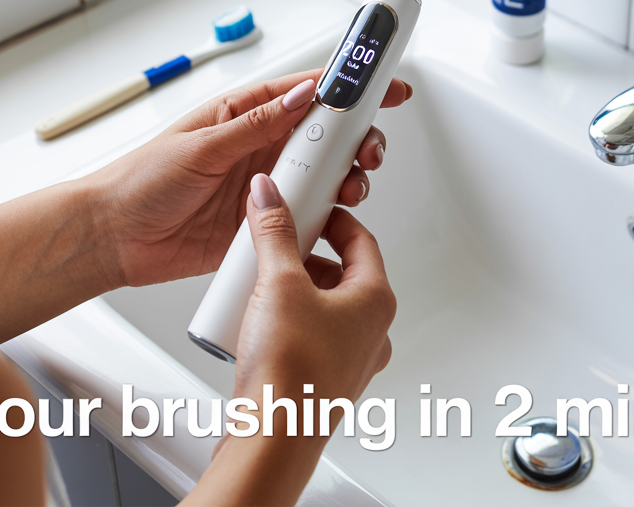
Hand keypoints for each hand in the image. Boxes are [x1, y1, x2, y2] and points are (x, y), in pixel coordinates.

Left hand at [86, 71, 410, 288]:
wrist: (115, 238)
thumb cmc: (140, 181)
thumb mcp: (200, 146)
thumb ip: (255, 125)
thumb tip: (301, 98)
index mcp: (244, 115)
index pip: (307, 93)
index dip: (348, 88)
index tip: (384, 86)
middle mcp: (259, 149)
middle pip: (326, 138)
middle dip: (357, 141)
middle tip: (368, 151)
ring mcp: (264, 188)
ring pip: (323, 179)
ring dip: (346, 181)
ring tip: (350, 188)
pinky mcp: (261, 224)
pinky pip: (305, 220)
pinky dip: (325, 221)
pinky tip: (332, 223)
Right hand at [184, 174, 395, 506]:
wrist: (274, 436)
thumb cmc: (292, 372)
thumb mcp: (278, 282)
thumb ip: (273, 232)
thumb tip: (270, 198)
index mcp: (375, 301)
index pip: (362, 240)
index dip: (332, 218)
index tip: (309, 207)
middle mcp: (370, 332)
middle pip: (341, 274)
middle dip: (306, 255)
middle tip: (278, 244)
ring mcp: (349, 359)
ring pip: (323, 308)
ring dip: (294, 291)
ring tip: (262, 284)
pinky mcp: (322, 380)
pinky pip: (308, 338)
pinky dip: (286, 323)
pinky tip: (257, 324)